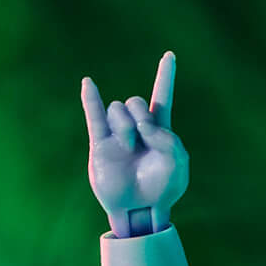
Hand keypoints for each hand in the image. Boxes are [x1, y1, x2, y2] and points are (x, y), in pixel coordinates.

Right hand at [82, 53, 186, 237]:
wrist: (141, 209)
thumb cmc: (163, 188)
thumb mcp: (177, 163)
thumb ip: (167, 139)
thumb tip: (143, 125)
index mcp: (160, 130)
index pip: (162, 97)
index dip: (165, 76)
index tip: (170, 56)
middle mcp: (137, 128)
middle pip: (135, 101)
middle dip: (140, 113)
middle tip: (144, 134)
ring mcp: (118, 135)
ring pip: (117, 109)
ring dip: (124, 125)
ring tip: (128, 146)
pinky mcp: (101, 145)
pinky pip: (94, 116)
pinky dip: (91, 99)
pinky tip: (88, 83)